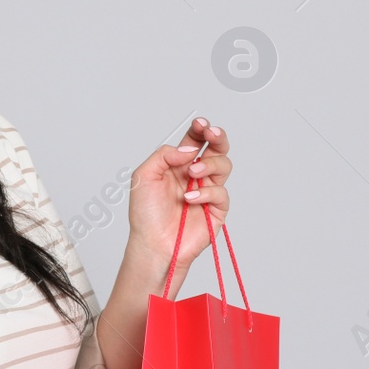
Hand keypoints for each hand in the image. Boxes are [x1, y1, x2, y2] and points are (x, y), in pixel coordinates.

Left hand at [126, 116, 231, 277]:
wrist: (152, 244)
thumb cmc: (146, 214)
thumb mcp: (144, 176)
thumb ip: (164, 155)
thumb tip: (189, 148)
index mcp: (179, 164)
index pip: (195, 140)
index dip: (200, 129)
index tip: (200, 123)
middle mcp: (196, 175)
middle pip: (217, 148)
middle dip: (218, 137)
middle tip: (211, 134)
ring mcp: (208, 191)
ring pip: (224, 166)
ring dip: (210, 164)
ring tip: (192, 173)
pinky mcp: (216, 210)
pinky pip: (221, 193)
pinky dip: (206, 192)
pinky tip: (190, 198)